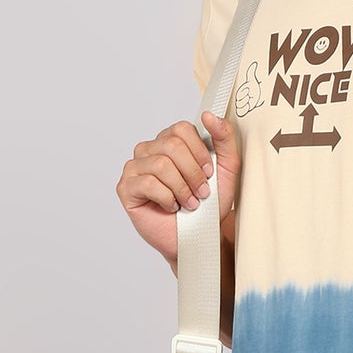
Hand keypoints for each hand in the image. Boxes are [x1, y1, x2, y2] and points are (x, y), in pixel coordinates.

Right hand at [116, 111, 239, 266]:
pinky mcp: (126, 188)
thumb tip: (209, 116)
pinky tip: (171, 206)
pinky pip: (148, 183)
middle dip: (193, 173)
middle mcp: (149, 150)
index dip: (199, 152)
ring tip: (189, 203)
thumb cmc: (209, 205)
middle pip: (171, 146)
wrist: (199, 237)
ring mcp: (135, 168)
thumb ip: (224, 138)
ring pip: (160, 165)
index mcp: (170, 141)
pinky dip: (167, 198)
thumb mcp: (226, 169)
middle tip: (201, 193)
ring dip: (182, 188)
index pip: (181, 129)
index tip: (209, 173)